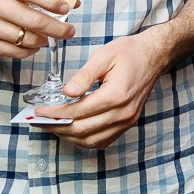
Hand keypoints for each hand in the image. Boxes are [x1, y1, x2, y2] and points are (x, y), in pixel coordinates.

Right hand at [0, 0, 75, 58]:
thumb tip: (75, 2)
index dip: (54, 3)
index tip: (66, 9)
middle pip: (34, 21)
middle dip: (57, 28)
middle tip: (69, 31)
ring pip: (27, 39)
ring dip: (43, 41)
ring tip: (49, 37)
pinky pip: (15, 52)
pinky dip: (30, 50)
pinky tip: (34, 45)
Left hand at [47, 25, 173, 149]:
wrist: (153, 56)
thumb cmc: (129, 52)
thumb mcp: (104, 55)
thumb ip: (84, 75)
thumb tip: (67, 93)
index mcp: (116, 94)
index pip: (79, 111)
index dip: (55, 114)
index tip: (39, 112)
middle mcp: (123, 113)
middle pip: (83, 130)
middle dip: (57, 127)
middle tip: (40, 121)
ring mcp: (127, 121)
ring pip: (91, 140)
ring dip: (69, 136)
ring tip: (53, 126)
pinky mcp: (128, 123)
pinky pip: (103, 141)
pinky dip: (84, 140)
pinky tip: (73, 131)